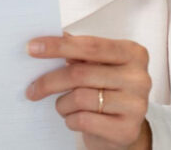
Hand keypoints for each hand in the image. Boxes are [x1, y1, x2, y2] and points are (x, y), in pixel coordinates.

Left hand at [26, 32, 151, 149]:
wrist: (123, 127)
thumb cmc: (106, 90)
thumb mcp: (97, 66)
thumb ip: (77, 51)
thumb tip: (44, 42)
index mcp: (132, 53)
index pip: (90, 46)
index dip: (58, 46)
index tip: (32, 48)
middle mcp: (139, 77)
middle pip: (80, 73)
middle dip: (49, 81)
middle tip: (32, 89)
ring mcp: (136, 105)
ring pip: (79, 98)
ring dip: (62, 104)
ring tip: (63, 105)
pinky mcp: (127, 129)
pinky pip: (84, 120)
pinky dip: (70, 119)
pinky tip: (73, 118)